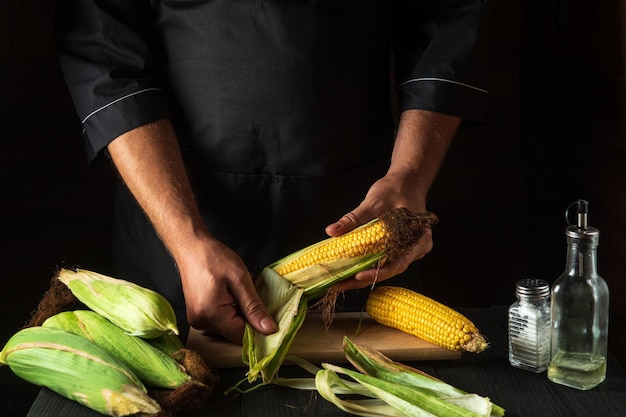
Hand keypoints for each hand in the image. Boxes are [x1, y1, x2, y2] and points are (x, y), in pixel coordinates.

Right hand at [176, 236, 277, 344]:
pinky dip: (230, 309)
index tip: (270, 316)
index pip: (242, 337)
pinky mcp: (198, 315)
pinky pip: (221, 320)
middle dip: (248, 316)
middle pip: (235, 332)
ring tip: (237, 289)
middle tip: (250, 292)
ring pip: (229, 326)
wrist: (191, 246)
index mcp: (212, 315)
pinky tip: (230, 292)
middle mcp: (202, 323)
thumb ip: (254, 306)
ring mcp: (198, 320)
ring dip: (239, 311)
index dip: (259, 329)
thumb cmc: (214, 257)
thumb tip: (269, 329)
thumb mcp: (240, 279)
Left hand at [324, 170, 433, 290]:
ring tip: (341, 281)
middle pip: (390, 269)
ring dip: (365, 274)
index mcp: (419, 239)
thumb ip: (353, 218)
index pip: (398, 263)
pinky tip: (351, 270)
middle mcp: (417, 249)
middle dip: (364, 279)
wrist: (407, 181)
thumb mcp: (373, 202)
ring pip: (387, 267)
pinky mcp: (400, 248)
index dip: (378, 273)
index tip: (358, 275)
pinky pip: (385, 260)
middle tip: (340, 284)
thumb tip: (331, 231)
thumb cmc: (395, 189)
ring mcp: (409, 250)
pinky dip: (369, 265)